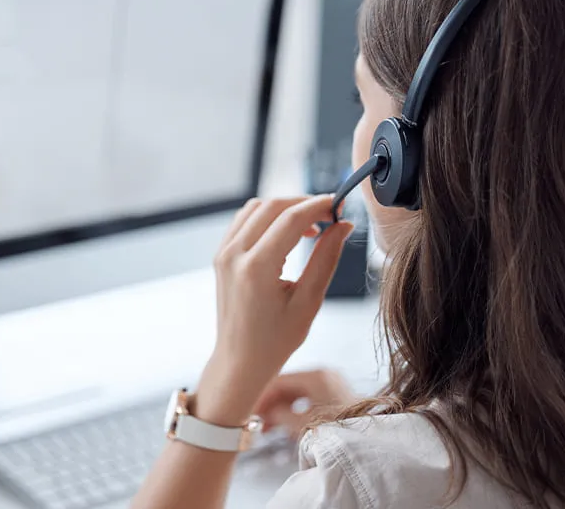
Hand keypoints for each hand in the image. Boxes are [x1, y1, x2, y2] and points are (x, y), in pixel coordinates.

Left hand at [194, 196, 353, 425]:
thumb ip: (327, 258)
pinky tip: (286, 234)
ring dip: (284, 208)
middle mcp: (234, 254)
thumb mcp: (309, 302)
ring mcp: (224, 253)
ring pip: (256, 208)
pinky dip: (267, 218)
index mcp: (257, 268)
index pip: (292, 218)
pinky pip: (244, 221)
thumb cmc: (276, 340)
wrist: (239, 361)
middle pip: (272, 206)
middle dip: (304, 203)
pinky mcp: (221, 256)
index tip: (341, 206)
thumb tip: (343, 226)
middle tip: (330, 215)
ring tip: (310, 227)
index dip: (320, 206)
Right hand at [253, 370, 356, 438]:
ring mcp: (330, 383)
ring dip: (281, 409)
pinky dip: (294, 410)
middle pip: (288, 385)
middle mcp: (324, 374)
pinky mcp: (334, 394)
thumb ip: (279, 414)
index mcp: (317, 375)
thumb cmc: (338, 432)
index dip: (263, 395)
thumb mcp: (303, 425)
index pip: (280, 380)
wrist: (368, 445)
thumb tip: (263, 411)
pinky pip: (307, 398)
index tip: (249, 408)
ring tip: (267, 427)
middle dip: (271, 403)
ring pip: (296, 393)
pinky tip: (283, 425)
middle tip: (256, 419)